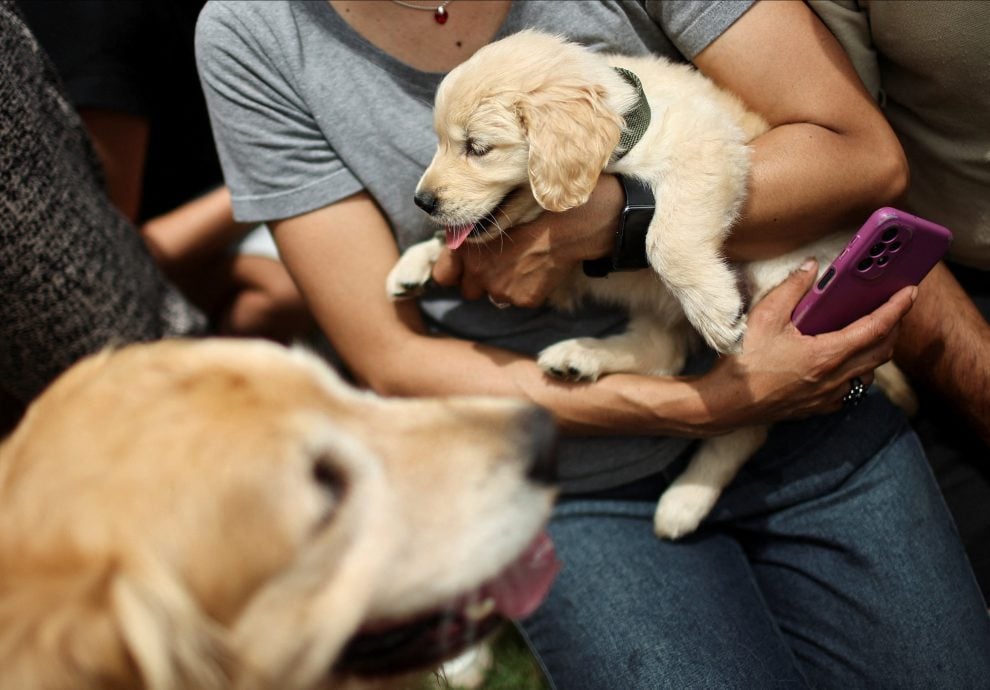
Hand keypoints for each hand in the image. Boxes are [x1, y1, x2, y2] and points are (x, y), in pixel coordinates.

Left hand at [430, 175, 622, 307]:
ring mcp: (500, 289)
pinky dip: (528, 290)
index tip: (462, 270)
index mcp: (466, 250)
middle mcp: (478, 273)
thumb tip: (458, 247)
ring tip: (524, 264)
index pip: (442, 276)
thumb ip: (470, 237)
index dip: (453, 273)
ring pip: (495, 297)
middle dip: (480, 282)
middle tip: (500, 266)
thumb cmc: (530, 214)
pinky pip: (520, 300)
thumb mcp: (492, 218)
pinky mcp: (522, 299)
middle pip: (469, 291)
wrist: (564, 226)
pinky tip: (539, 271)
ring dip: (505, 286)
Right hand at [696, 259, 916, 433]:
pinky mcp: (819, 407)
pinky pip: (851, 389)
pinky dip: (856, 371)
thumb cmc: (743, 362)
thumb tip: (812, 268)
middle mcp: (835, 378)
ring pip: (869, 372)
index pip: (875, 328)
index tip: (909, 292)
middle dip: (892, 328)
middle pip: (881, 351)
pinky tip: (841, 361)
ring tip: (867, 332)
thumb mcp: (764, 317)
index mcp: (826, 354)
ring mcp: (829, 396)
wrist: (726, 403)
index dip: (896, 308)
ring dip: (875, 351)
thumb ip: (792, 289)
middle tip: (891, 309)